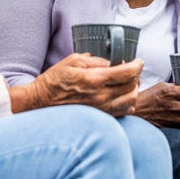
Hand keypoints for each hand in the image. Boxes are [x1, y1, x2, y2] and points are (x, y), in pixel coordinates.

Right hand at [10, 53, 141, 117]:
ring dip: (133, 90)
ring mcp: (101, 110)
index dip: (137, 65)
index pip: (126, 73)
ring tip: (128, 83)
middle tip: (132, 71)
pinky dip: (128, 103)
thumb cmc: (55, 81)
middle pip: (132, 86)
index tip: (138, 61)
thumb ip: (95, 60)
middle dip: (136, 76)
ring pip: (131, 101)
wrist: (41, 103)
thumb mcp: (72, 61)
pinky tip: (121, 96)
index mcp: (93, 79)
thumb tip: (112, 63)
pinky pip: (123, 112)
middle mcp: (100, 96)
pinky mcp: (100, 118)